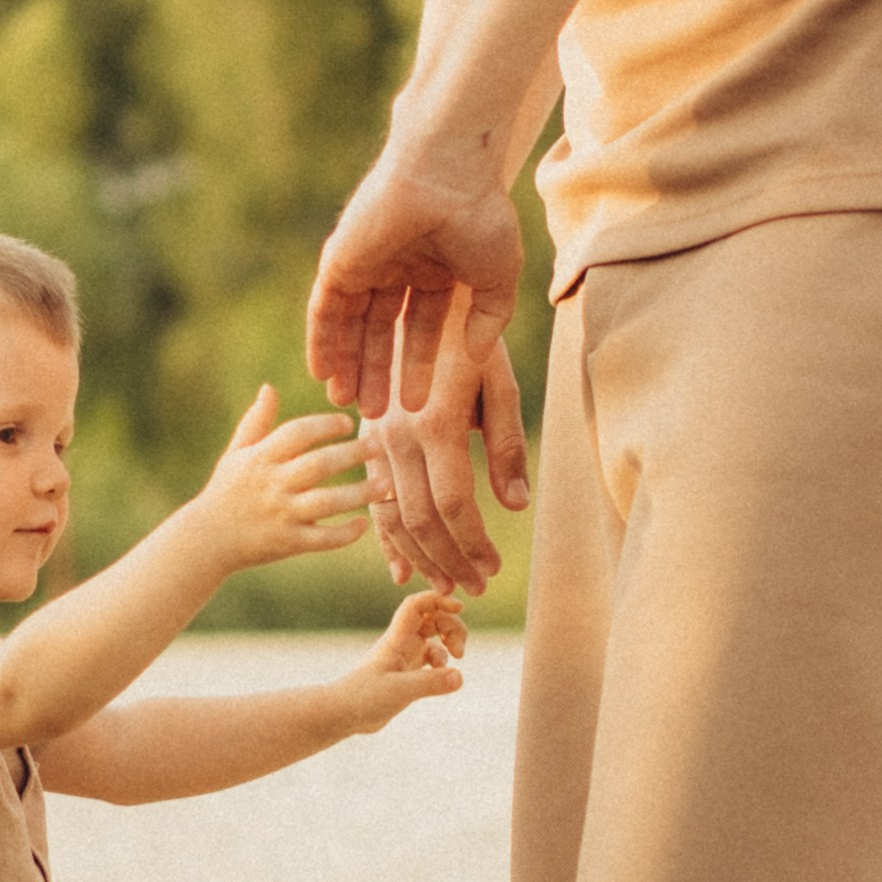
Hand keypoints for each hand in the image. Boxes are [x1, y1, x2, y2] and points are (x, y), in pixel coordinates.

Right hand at [190, 385, 369, 572]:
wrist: (207, 539)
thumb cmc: (226, 491)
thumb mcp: (236, 453)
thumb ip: (256, 422)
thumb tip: (269, 388)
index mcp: (261, 458)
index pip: (298, 432)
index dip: (326, 424)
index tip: (347, 423)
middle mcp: (273, 484)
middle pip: (319, 464)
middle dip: (352, 454)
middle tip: (376, 446)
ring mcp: (282, 515)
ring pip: (327, 502)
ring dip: (359, 493)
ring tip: (384, 484)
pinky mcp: (288, 543)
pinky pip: (323, 538)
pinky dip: (345, 533)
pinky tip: (363, 523)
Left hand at [307, 150, 524, 414]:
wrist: (446, 173)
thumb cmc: (480, 216)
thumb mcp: (497, 278)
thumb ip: (488, 319)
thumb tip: (475, 356)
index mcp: (435, 267)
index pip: (421, 327)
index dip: (417, 366)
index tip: (416, 407)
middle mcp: (397, 266)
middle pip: (381, 332)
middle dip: (379, 373)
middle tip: (376, 417)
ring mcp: (366, 262)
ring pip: (352, 324)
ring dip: (350, 364)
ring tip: (350, 406)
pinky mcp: (340, 259)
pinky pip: (325, 308)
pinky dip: (322, 339)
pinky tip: (322, 371)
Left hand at [329, 587, 466, 733]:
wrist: (342, 714)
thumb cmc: (363, 698)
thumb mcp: (399, 691)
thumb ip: (429, 683)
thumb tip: (459, 677)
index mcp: (397, 639)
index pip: (418, 605)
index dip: (439, 600)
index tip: (459, 608)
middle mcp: (402, 644)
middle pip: (433, 618)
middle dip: (452, 626)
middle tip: (459, 650)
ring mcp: (405, 658)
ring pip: (434, 638)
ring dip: (450, 644)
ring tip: (456, 660)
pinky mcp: (407, 675)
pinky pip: (431, 660)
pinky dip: (442, 664)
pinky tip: (442, 680)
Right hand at [362, 312, 528, 596]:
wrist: (413, 292)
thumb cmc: (471, 337)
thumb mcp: (499, 383)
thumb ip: (507, 446)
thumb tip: (515, 505)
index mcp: (437, 424)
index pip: (455, 504)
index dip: (474, 544)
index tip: (494, 568)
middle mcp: (398, 437)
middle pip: (421, 518)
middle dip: (449, 560)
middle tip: (475, 589)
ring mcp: (375, 439)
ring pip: (390, 514)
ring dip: (419, 556)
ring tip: (445, 585)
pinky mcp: (366, 438)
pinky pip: (370, 497)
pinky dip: (385, 536)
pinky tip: (400, 565)